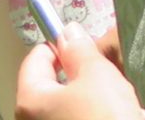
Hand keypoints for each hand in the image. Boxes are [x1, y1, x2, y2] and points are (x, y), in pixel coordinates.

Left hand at [16, 29, 143, 119]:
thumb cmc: (103, 116)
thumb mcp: (95, 74)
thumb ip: (79, 50)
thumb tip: (67, 32)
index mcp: (29, 100)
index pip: (36, 58)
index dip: (59, 44)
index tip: (84, 42)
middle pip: (52, 84)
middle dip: (79, 73)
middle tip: (104, 71)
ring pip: (68, 104)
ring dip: (91, 96)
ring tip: (115, 96)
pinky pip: (78, 118)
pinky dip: (95, 113)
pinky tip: (115, 114)